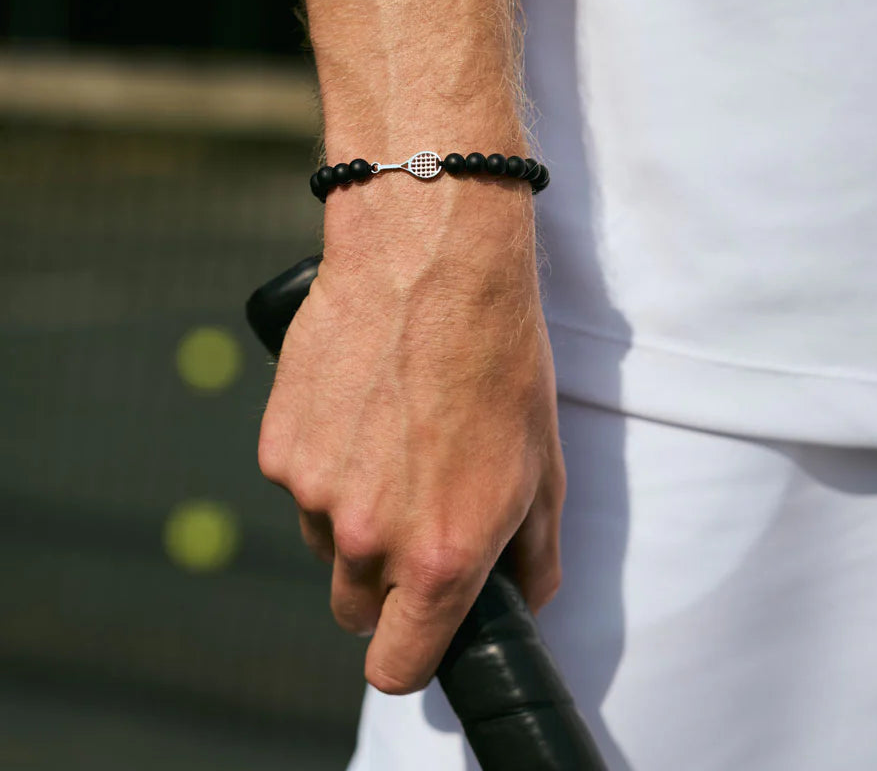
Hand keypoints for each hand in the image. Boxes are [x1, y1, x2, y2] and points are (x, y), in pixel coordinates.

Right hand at [257, 172, 564, 694]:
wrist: (433, 265)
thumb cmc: (499, 359)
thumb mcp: (543, 465)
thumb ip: (534, 554)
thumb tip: (526, 599)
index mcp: (440, 556)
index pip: (397, 667)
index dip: (408, 654)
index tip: (416, 630)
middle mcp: (367, 538)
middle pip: (355, 607)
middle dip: (384, 578)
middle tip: (416, 507)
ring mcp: (313, 493)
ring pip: (324, 542)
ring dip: (351, 515)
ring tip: (392, 440)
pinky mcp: (278, 447)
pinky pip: (298, 483)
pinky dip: (324, 462)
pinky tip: (360, 407)